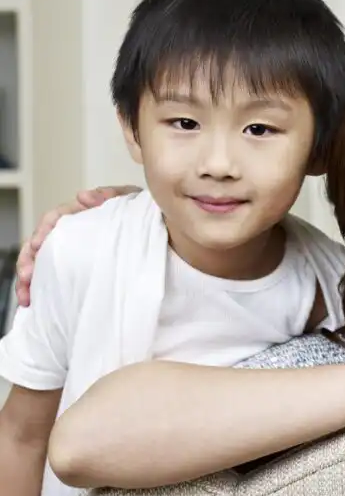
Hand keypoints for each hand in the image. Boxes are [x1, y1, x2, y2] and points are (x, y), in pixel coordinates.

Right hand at [16, 185, 140, 305]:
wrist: (167, 235)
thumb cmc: (148, 215)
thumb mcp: (132, 200)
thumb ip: (111, 195)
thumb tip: (82, 196)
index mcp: (84, 214)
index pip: (55, 219)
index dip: (43, 231)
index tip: (37, 245)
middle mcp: (76, 232)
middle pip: (42, 244)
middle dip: (28, 260)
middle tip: (27, 278)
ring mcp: (77, 251)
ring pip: (45, 262)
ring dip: (31, 278)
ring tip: (26, 296)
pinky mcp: (82, 269)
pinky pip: (58, 277)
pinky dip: (43, 288)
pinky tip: (36, 300)